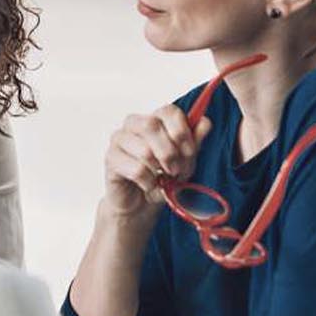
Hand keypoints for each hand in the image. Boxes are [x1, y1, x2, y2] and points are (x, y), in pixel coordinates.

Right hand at [102, 105, 211, 223]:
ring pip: (144, 149)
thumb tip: (205, 122)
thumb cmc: (161, 178)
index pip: (168, 111)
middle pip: (151, 125)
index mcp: (154, 119)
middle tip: (177, 170)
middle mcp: (133, 124)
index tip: (190, 152)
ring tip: (163, 180)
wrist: (140, 204)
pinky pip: (136, 169)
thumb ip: (193, 142)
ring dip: (160, 170)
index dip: (182, 131)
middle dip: (170, 152)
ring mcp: (119, 140)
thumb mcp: (184, 162)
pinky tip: (148, 185)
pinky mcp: (111, 159)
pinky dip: (149, 182)